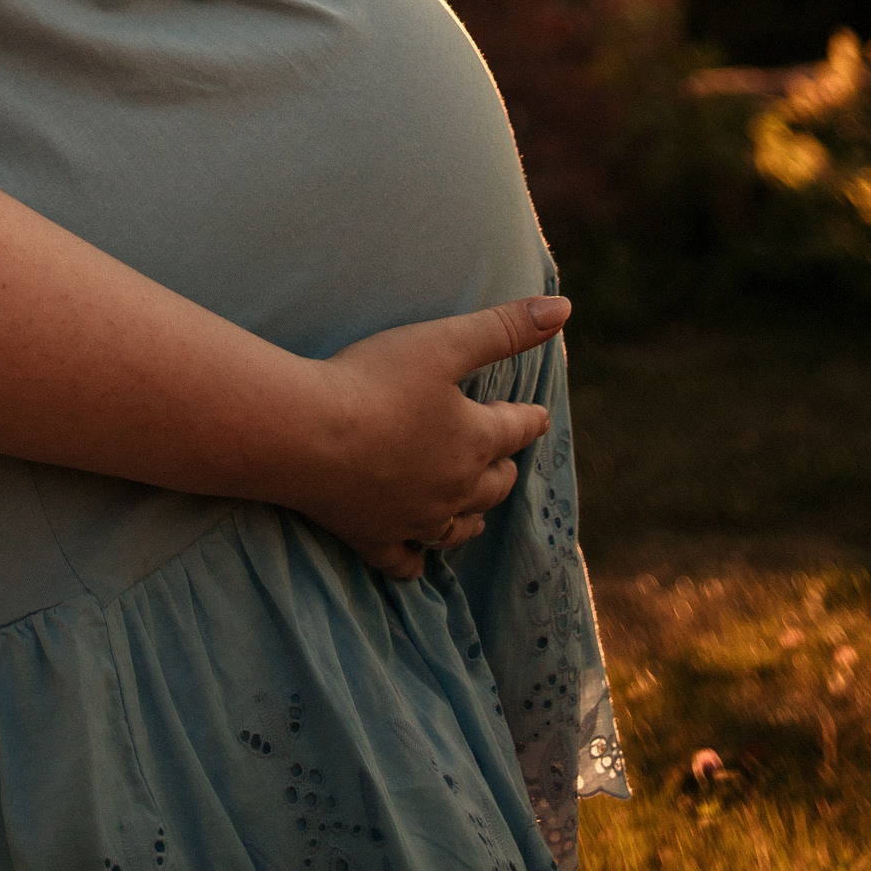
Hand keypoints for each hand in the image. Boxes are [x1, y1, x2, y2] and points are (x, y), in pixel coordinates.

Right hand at [290, 294, 571, 578]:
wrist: (307, 434)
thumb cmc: (375, 380)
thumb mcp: (443, 342)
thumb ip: (503, 327)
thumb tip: (563, 308)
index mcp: (474, 439)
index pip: (515, 429)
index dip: (529, 418)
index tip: (538, 416)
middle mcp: (454, 487)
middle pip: (494, 484)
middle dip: (504, 469)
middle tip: (506, 460)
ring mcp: (415, 519)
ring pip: (459, 527)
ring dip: (474, 516)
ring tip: (478, 509)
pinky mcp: (374, 536)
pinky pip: (404, 561)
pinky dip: (416, 562)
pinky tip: (419, 562)